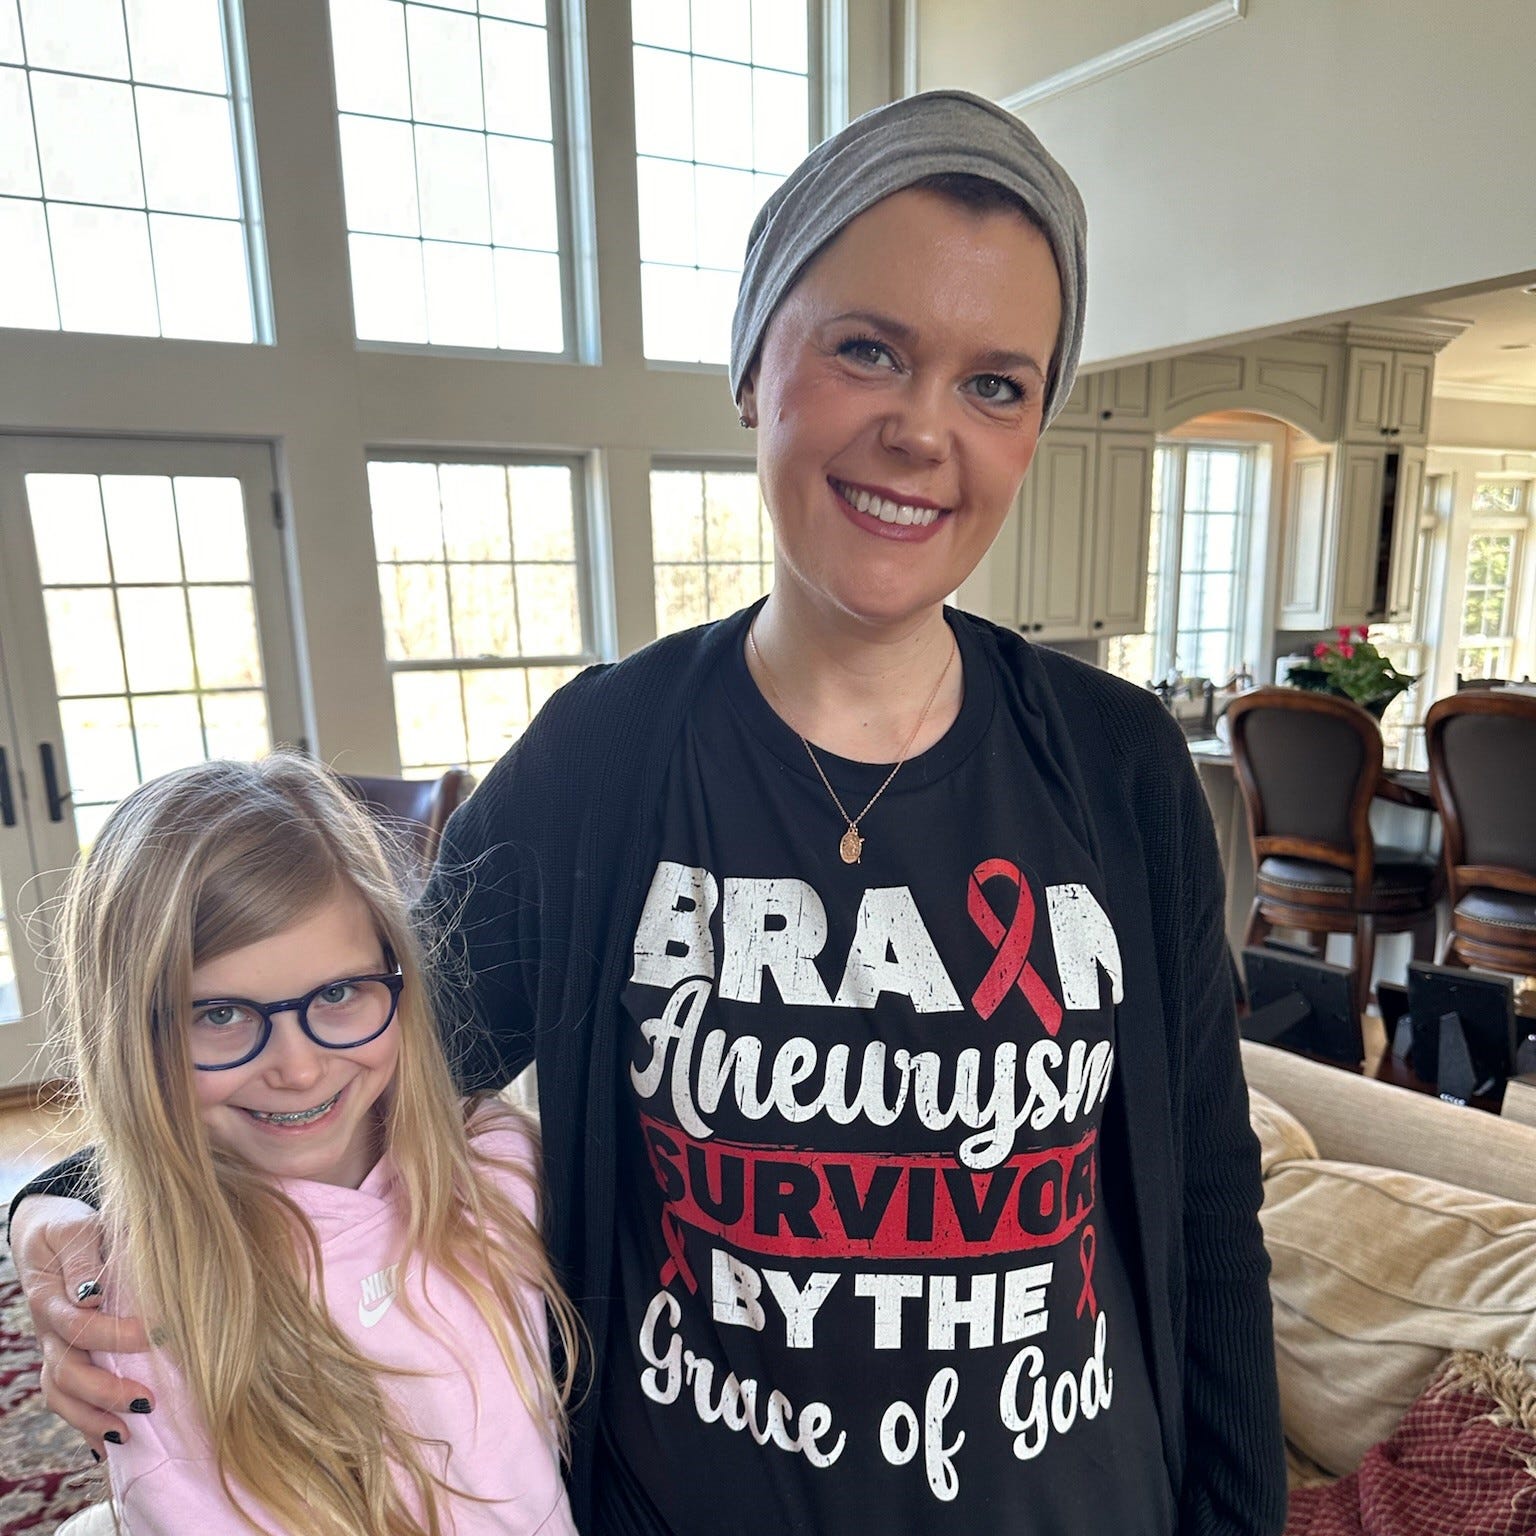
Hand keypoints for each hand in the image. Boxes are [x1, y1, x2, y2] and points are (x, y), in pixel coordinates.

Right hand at [12, 1194, 152, 1454]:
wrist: (49, 1234)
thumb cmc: (70, 1229)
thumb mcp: (75, 1230)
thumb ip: (83, 1258)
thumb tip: (93, 1292)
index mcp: (51, 1300)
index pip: (80, 1327)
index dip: (116, 1336)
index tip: (156, 1335)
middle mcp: (49, 1333)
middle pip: (67, 1374)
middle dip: (105, 1392)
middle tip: (147, 1399)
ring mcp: (54, 1350)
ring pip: (61, 1395)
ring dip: (92, 1418)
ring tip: (128, 1433)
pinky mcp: (65, 1358)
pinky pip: (66, 1399)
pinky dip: (86, 1422)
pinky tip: (111, 1443)